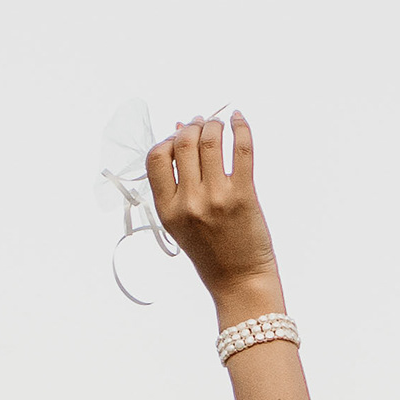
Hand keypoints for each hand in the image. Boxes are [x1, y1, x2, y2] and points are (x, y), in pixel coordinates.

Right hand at [150, 111, 277, 308]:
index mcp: (166, 210)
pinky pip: (242, 150)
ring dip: (215, 124)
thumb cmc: (211, 251)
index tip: (180, 135)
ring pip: (210, 141)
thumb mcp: (180, 222)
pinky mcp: (243, 195)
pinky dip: (241, 128)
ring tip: (219, 123)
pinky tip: (239, 119)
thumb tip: (179, 133)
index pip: (156, 157)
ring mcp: (215, 198)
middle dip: (193, 126)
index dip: (168, 139)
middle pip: (184, 143)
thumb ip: (176, 184)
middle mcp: (188, 202)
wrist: (240, 280)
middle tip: (202, 123)